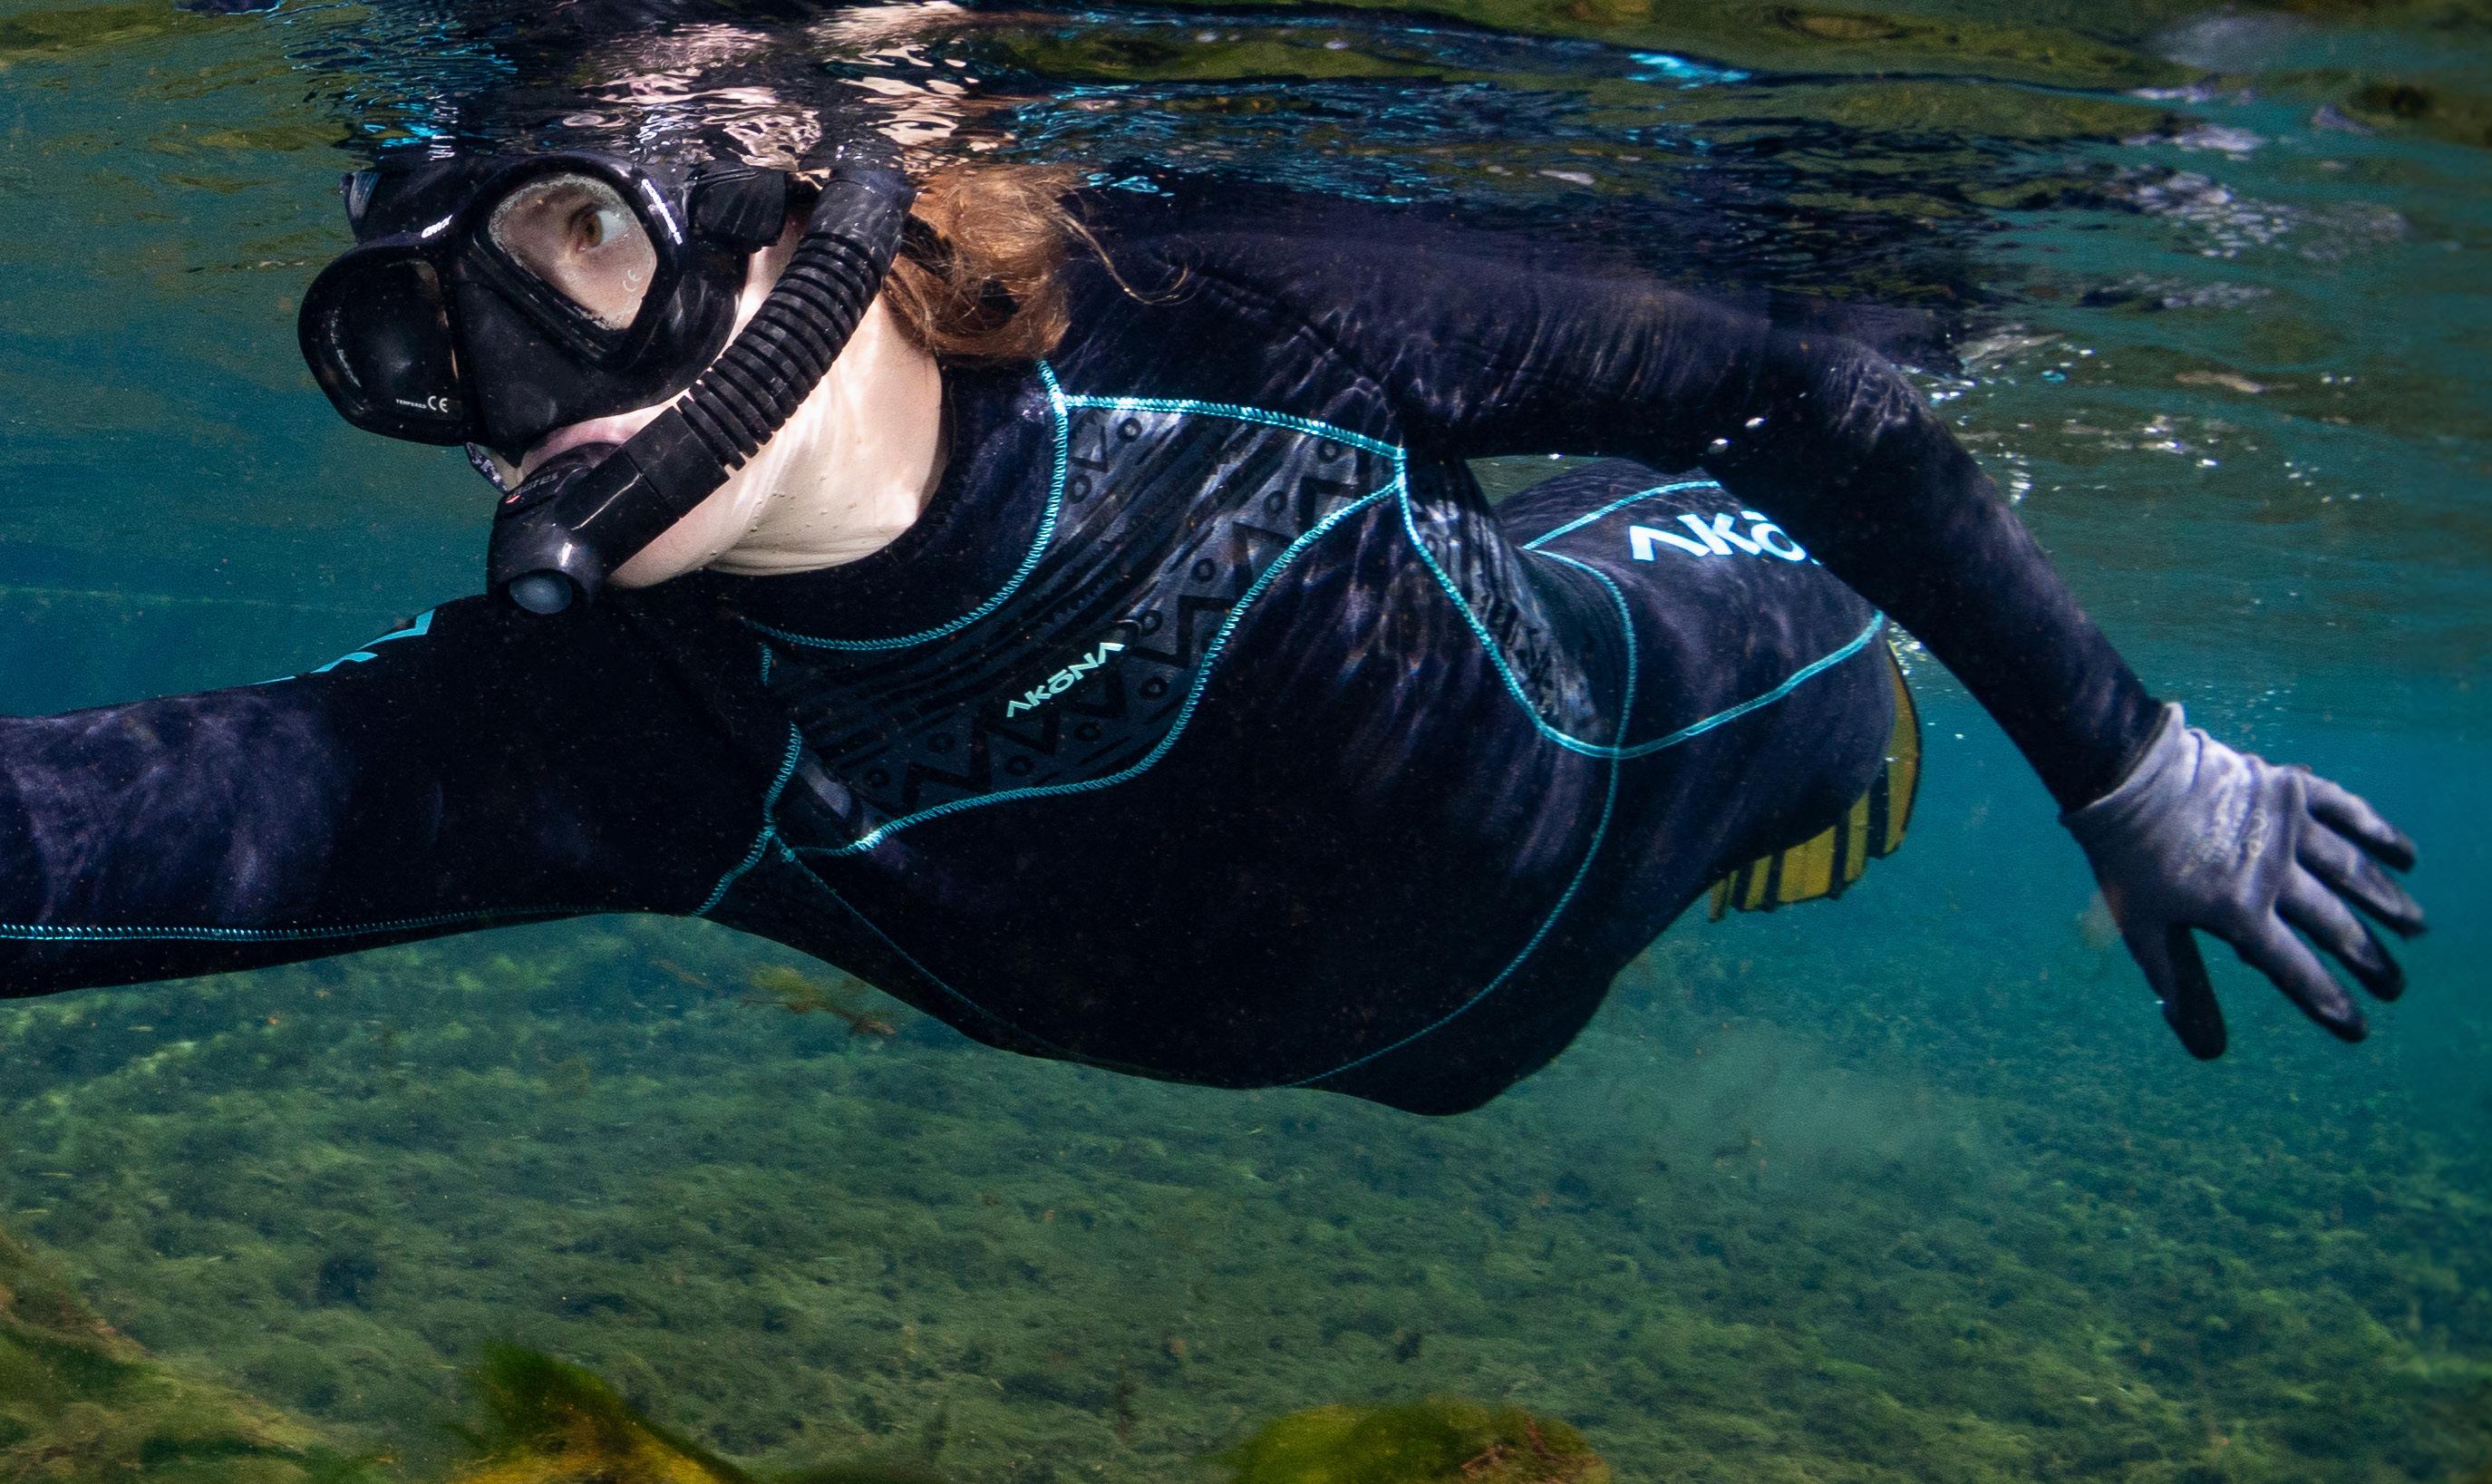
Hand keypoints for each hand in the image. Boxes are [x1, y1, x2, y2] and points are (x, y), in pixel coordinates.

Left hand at [2063, 703, 2424, 1056]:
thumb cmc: (2126, 860)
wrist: (2123, 778)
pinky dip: (2380, 832)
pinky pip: (2347, 811)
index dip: (2329, 1002)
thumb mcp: (2142, 929)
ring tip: (2415, 928)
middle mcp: (2272, 874)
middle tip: (2395, 986)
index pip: (2296, 970)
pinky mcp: (2291, 789)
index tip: (2357, 1027)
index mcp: (2237, 912)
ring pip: (2352, 873)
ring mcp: (2286, 828)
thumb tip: (2208, 1050)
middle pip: (2335, 927)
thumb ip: (2180, 985)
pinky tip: (2407, 856)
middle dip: (2369, 961)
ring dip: (2388, 903)